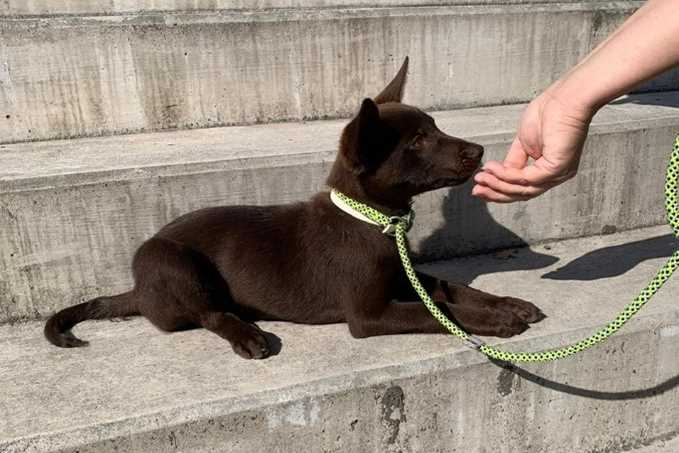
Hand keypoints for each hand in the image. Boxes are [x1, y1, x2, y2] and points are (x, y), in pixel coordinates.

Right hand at [472, 87, 593, 202]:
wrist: (566, 98)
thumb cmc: (551, 112)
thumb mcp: (523, 142)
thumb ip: (514, 161)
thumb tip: (500, 174)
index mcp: (550, 169)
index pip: (523, 188)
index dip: (499, 189)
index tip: (480, 185)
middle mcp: (556, 175)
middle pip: (522, 194)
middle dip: (496, 193)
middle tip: (476, 190)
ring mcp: (558, 173)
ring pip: (523, 189)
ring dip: (498, 185)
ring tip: (481, 178)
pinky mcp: (556, 168)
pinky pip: (526, 178)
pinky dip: (506, 175)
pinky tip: (493, 170)